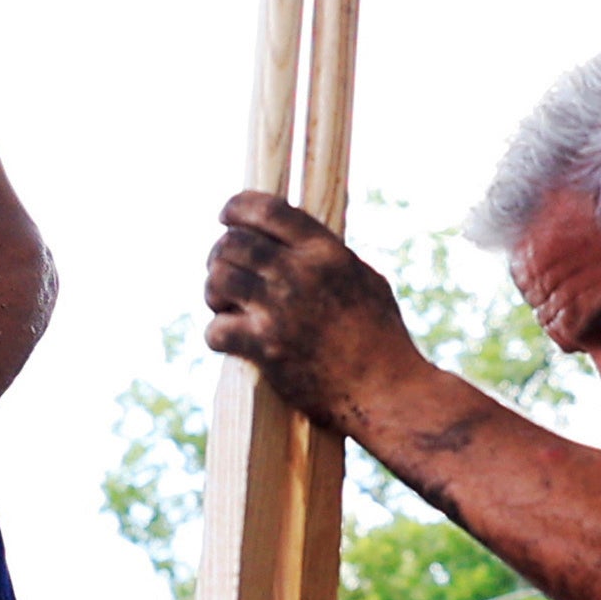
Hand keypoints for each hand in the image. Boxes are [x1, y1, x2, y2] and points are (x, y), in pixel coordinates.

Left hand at [200, 193, 420, 425]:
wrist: (387, 392)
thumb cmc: (382, 339)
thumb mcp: (366, 280)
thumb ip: (331, 257)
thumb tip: (302, 240)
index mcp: (326, 252)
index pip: (268, 209)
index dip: (237, 207)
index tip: (227, 216)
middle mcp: (301, 274)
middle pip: (232, 243)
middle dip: (219, 256)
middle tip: (224, 273)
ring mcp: (280, 310)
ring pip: (217, 280)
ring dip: (213, 293)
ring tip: (224, 305)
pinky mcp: (266, 347)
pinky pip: (216, 329)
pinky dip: (217, 334)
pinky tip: (230, 339)